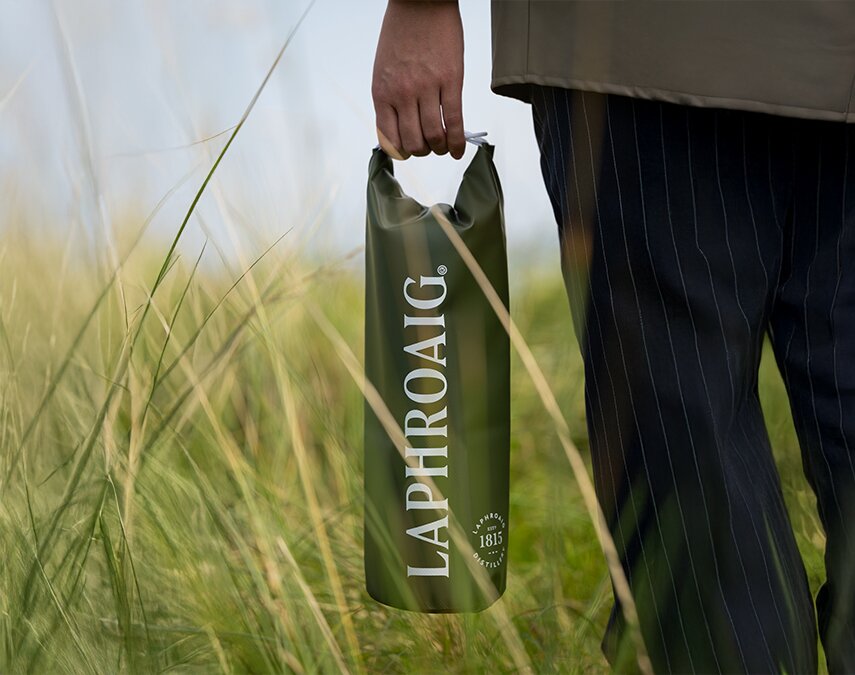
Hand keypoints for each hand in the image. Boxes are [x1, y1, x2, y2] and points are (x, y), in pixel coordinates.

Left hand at [371, 0, 464, 159]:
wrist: (420, 2)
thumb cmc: (402, 33)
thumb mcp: (384, 69)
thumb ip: (389, 97)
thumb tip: (399, 125)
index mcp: (382, 93)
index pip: (389, 139)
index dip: (402, 152)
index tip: (410, 150)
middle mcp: (402, 94)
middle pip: (413, 143)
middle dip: (423, 151)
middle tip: (430, 147)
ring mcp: (427, 88)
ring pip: (434, 136)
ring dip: (440, 148)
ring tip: (444, 146)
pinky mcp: (451, 80)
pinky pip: (454, 121)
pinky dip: (457, 142)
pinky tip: (458, 150)